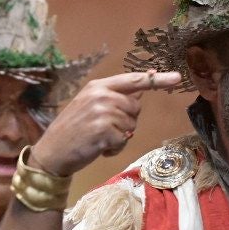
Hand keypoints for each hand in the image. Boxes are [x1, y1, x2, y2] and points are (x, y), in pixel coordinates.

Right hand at [30, 71, 183, 177]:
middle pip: (136, 107)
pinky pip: (124, 140)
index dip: (157, 80)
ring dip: (120, 137)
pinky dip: (115, 148)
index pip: (133, 80)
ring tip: (99, 139)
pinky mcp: (105, 131)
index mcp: (98, 86)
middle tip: (104, 129)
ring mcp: (103, 112)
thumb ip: (113, 97)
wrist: (51, 152)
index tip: (177, 77)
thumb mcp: (89, 105)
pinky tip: (99, 147)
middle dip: (126, 121)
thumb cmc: (72, 130)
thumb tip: (140, 91)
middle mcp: (101, 95)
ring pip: (131, 125)